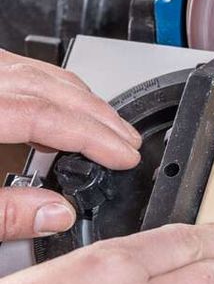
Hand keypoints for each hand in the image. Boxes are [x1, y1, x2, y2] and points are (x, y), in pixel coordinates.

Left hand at [0, 50, 142, 239]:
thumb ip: (4, 213)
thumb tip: (56, 215)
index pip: (49, 117)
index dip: (95, 138)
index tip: (125, 157)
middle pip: (55, 89)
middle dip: (101, 118)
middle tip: (131, 143)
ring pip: (46, 73)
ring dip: (84, 100)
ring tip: (109, 127)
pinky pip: (28, 68)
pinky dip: (58, 88)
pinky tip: (67, 107)